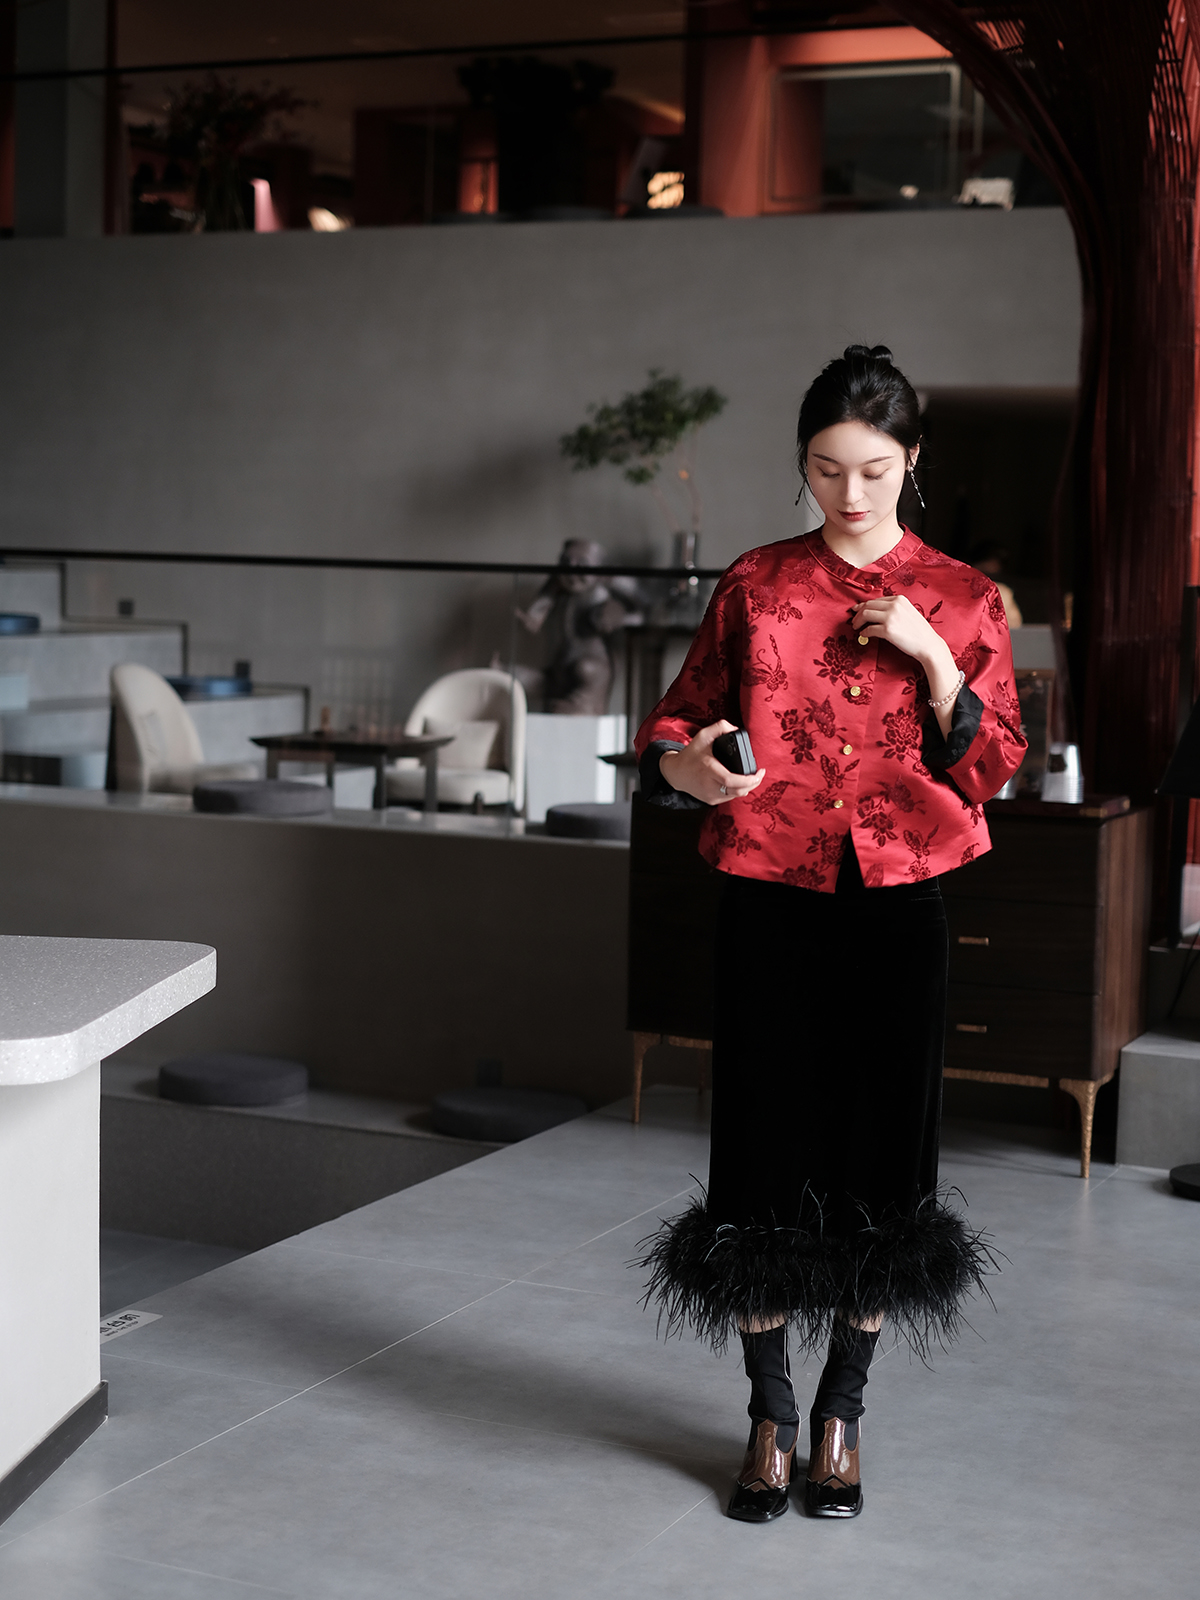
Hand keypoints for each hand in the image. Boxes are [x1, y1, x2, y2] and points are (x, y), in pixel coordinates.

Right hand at [659, 720, 765, 804]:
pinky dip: (737, 790)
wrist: (676, 773)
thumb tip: (736, 729)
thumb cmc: (690, 755)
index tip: (759, 772)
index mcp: (709, 769)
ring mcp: (711, 795)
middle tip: (760, 774)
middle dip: (754, 783)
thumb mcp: (702, 736)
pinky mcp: (711, 801)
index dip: (749, 779)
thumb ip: (720, 727)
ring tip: (750, 777)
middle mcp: (710, 785)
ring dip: (747, 787)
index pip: (732, 781)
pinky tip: (739, 782)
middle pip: (739, 791)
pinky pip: (730, 797)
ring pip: (736, 795)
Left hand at [852, 595, 960, 733]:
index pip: (876, 600)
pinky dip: (864, 632)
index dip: (864, 605)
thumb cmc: (919, 632)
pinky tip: (864, 635)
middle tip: (853, 620)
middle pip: (868, 605)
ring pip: (865, 614)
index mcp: (899, 599)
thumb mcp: (908, 612)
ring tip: (856, 627)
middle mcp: (894, 605)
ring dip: (858, 621)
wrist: (928, 644)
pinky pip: (869, 629)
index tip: (857, 610)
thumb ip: (894, 609)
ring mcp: (890, 616)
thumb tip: (876, 611)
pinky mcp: (887, 630)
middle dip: (858, 613)